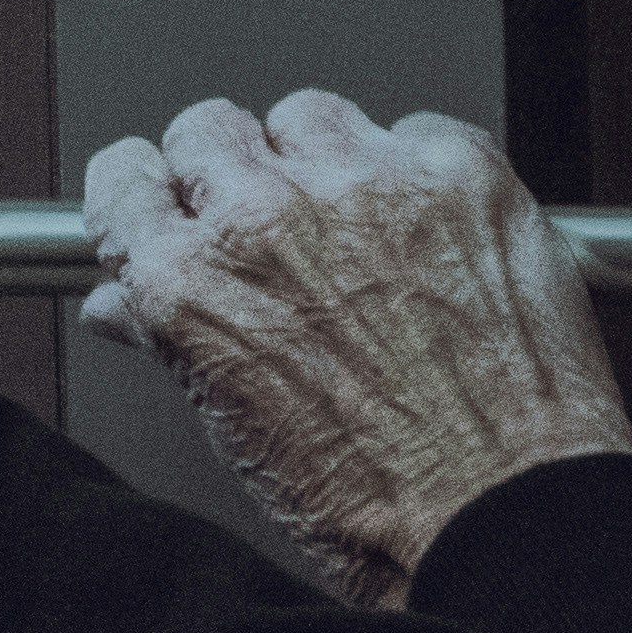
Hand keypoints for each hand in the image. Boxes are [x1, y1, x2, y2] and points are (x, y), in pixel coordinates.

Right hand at [79, 91, 631, 597]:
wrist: (506, 517)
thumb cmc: (375, 504)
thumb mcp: (233, 429)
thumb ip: (171, 338)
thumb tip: (131, 305)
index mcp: (192, 283)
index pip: (125, 177)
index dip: (146, 196)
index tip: (168, 206)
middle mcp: (269, 219)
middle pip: (210, 129)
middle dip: (227, 171)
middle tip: (268, 225)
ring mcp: (368, 187)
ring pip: (309, 115)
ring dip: (319, 160)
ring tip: (356, 228)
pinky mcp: (461, 177)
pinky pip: (417, 131)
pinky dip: (417, 172)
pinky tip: (430, 236)